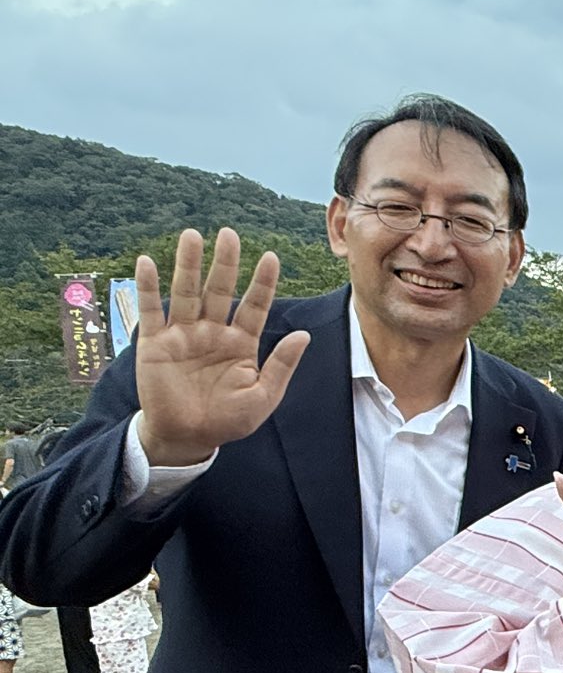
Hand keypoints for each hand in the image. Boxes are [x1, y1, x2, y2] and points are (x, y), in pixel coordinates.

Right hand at [133, 228, 309, 465]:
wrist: (187, 438)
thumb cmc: (228, 420)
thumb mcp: (262, 397)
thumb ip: (281, 366)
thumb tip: (303, 335)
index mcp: (241, 342)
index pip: (255, 305)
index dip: (262, 282)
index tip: (271, 257)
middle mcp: (213, 332)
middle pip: (220, 290)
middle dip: (225, 263)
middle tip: (229, 234)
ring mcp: (183, 335)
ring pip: (187, 292)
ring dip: (188, 265)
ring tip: (192, 236)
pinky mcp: (155, 343)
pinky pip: (151, 310)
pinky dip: (148, 287)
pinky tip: (148, 262)